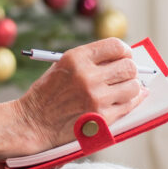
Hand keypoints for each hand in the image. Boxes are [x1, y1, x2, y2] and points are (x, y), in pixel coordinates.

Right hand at [0, 38, 146, 163]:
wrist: (34, 122)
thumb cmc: (48, 93)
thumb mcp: (64, 66)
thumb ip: (90, 60)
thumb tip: (121, 58)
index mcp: (76, 58)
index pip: (115, 46)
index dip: (125, 50)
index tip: (125, 55)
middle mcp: (88, 76)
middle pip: (128, 66)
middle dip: (131, 69)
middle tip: (126, 73)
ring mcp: (96, 98)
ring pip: (133, 86)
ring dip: (132, 86)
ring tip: (124, 87)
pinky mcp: (102, 118)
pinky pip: (129, 106)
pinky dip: (132, 101)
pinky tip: (129, 98)